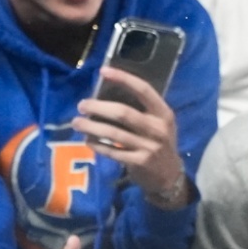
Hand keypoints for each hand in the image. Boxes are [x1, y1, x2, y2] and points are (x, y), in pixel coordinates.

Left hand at [74, 68, 188, 205]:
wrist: (170, 177)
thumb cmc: (160, 145)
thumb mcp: (159, 125)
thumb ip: (141, 111)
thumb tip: (105, 96)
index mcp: (164, 114)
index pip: (144, 90)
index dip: (123, 78)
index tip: (103, 71)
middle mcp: (158, 129)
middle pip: (123, 112)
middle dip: (98, 107)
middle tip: (82, 105)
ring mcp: (149, 148)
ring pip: (114, 133)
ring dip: (92, 127)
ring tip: (76, 123)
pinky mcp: (140, 163)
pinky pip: (113, 151)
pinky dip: (98, 145)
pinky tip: (89, 140)